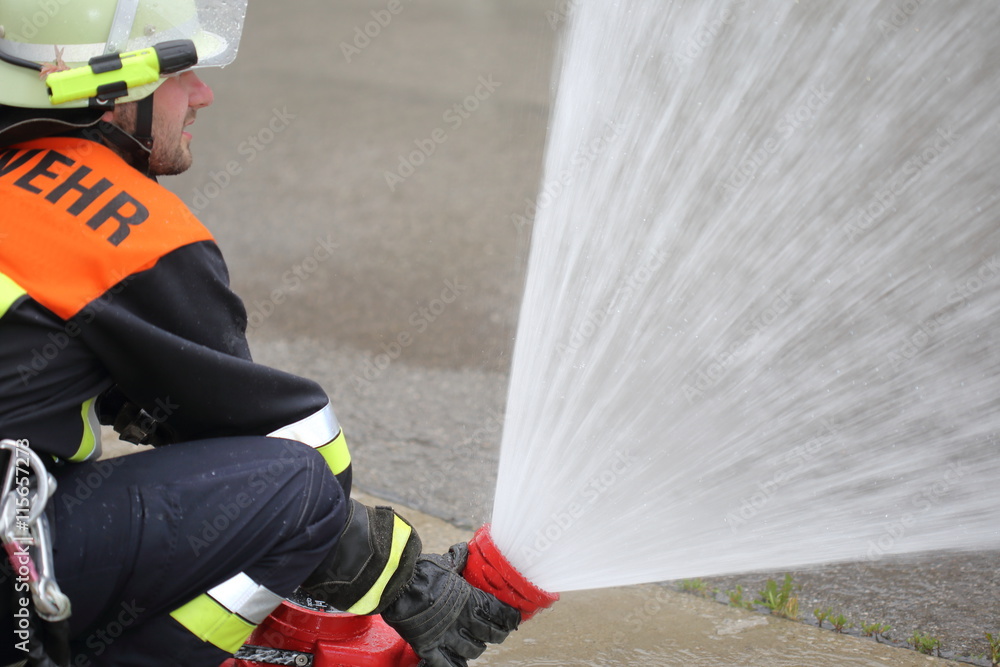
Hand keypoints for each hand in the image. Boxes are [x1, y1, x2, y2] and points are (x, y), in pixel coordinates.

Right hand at [381, 543, 520, 666]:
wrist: (396, 584)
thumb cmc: (421, 570)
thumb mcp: (445, 562)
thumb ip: (459, 559)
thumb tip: (464, 549)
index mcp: (471, 599)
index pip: (500, 613)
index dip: (510, 618)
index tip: (514, 618)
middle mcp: (463, 620)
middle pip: (491, 634)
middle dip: (498, 634)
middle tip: (499, 632)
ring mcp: (447, 636)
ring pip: (473, 651)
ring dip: (477, 648)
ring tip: (477, 644)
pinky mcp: (429, 647)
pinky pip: (447, 664)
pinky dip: (455, 666)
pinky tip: (460, 664)